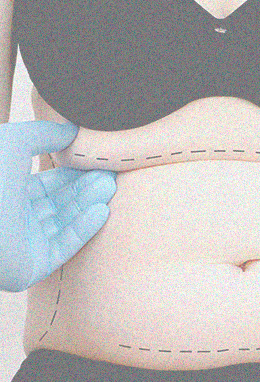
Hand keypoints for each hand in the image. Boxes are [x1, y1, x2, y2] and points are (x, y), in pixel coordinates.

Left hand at [0, 121, 116, 291]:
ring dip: (90, 203)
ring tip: (109, 187)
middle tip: (110, 174)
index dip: (77, 171)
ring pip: (67, 221)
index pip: (53, 182)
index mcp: (12, 190)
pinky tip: (102, 210)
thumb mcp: (15, 142)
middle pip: (64, 201)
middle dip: (88, 186)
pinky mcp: (33, 266)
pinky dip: (85, 228)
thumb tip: (72, 131)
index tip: (99, 161)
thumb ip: (44, 133)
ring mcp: (26, 242)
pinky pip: (65, 245)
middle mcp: (20, 216)